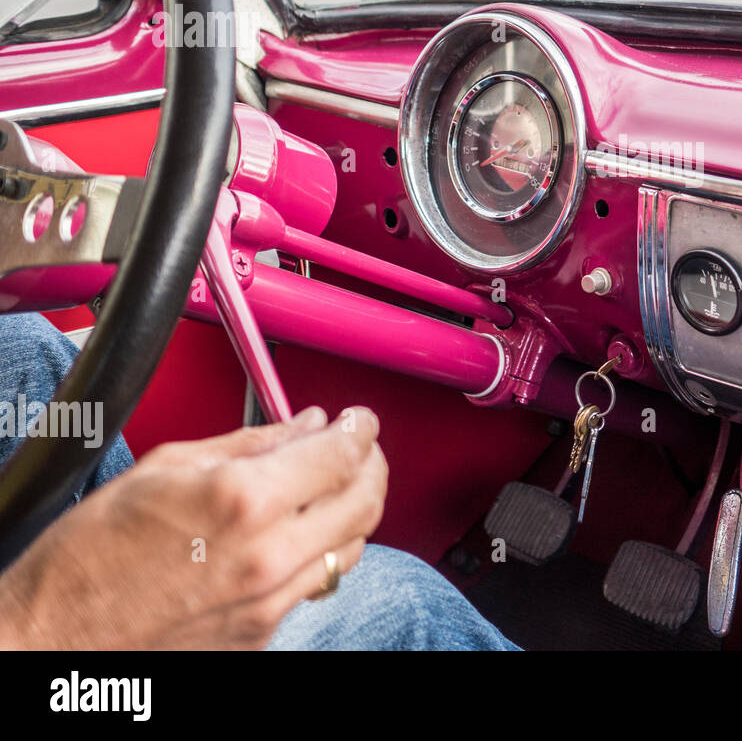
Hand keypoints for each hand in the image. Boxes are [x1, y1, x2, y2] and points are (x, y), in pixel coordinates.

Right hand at [0, 406, 388, 649]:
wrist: (54, 638)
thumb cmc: (90, 555)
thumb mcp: (166, 467)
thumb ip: (250, 442)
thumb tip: (303, 424)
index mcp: (242, 499)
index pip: (341, 455)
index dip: (361, 429)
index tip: (358, 419)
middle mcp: (267, 553)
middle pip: (365, 501)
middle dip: (372, 464)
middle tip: (359, 446)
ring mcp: (268, 599)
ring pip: (352, 546)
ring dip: (354, 509)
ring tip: (334, 486)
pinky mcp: (262, 633)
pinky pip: (315, 584)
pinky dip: (320, 551)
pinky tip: (298, 532)